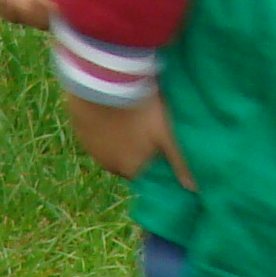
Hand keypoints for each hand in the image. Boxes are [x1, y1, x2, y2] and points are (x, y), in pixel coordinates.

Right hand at [65, 89, 195, 188]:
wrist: (105, 86)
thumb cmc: (142, 112)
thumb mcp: (167, 135)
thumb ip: (180, 162)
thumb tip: (195, 190)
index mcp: (131, 170)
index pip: (146, 175)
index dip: (154, 160)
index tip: (160, 143)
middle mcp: (109, 166)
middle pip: (127, 162)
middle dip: (136, 151)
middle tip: (146, 128)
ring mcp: (92, 149)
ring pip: (110, 149)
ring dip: (119, 139)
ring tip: (130, 117)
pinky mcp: (80, 131)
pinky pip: (96, 135)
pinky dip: (105, 127)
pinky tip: (113, 111)